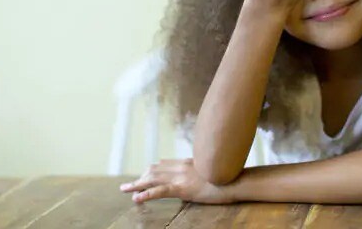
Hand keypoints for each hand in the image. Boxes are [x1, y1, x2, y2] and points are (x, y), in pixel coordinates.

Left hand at [119, 158, 234, 203]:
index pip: (165, 164)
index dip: (151, 170)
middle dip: (140, 177)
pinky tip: (136, 198)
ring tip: (125, 190)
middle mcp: (182, 167)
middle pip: (155, 170)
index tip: (143, 174)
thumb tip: (198, 176)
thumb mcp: (212, 171)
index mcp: (188, 162)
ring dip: (137, 185)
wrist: (236, 180)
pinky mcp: (183, 188)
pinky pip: (160, 191)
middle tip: (127, 185)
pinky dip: (146, 194)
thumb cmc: (229, 177)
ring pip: (153, 179)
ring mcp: (182, 177)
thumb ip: (201, 172)